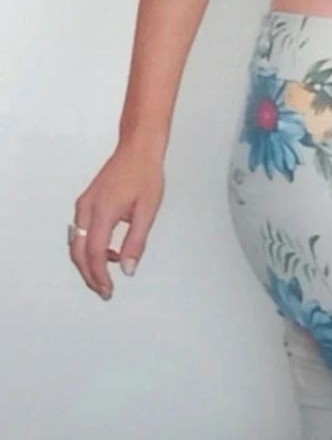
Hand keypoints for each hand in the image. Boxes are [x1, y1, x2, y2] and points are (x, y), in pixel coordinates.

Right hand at [69, 140, 164, 299]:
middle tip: (104, 290)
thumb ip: (137, 242)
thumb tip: (129, 268)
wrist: (137, 149)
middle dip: (89, 274)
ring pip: (76, 242)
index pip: (93, 253)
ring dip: (88, 262)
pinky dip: (89, 247)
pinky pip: (80, 231)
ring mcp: (84, 204)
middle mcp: (86, 208)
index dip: (99, 276)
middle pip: (78, 251)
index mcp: (102, 211)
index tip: (108, 290)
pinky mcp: (87, 202)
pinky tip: (110, 252)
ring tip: (108, 275)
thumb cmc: (144, 174)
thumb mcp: (147, 211)